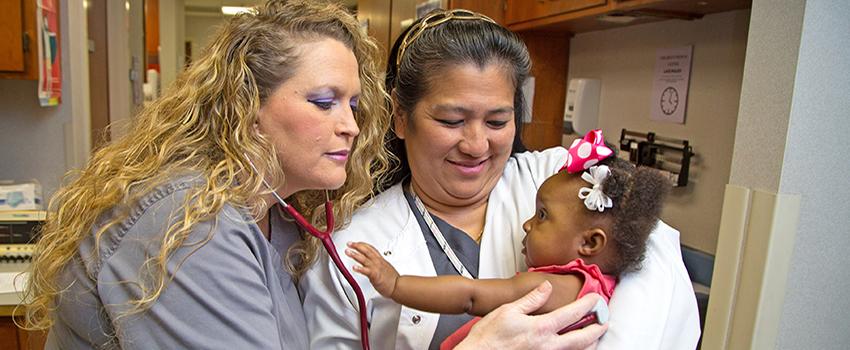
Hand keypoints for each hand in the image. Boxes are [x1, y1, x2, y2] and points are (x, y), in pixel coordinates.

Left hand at [345, 241, 399, 296]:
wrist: (399, 286)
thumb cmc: (393, 279)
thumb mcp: (385, 267)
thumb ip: (378, 264)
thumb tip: (373, 264)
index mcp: (380, 259)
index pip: (370, 248)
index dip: (362, 244)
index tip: (356, 243)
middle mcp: (377, 262)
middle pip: (366, 250)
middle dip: (357, 246)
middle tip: (349, 244)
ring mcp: (376, 268)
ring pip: (364, 259)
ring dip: (355, 254)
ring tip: (348, 252)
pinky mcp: (375, 275)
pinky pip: (366, 271)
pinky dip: (360, 268)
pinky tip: (354, 267)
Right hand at [455, 281, 606, 349]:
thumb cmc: (489, 336)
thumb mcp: (509, 310)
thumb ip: (532, 299)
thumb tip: (546, 288)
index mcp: (541, 328)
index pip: (572, 315)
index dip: (587, 305)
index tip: (596, 299)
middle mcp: (547, 345)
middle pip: (582, 339)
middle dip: (596, 330)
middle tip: (605, 322)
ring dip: (589, 344)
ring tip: (595, 337)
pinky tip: (573, 347)